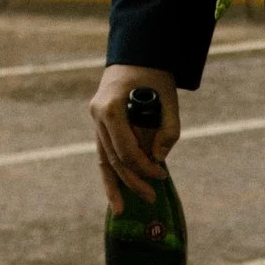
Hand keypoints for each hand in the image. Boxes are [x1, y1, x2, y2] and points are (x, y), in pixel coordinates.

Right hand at [90, 63, 178, 212]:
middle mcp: (98, 115)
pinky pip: (102, 154)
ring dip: (115, 185)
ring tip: (123, 209)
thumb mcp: (169, 100)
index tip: (162, 174)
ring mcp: (95, 119)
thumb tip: (159, 159)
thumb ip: (169, 130)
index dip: (144, 167)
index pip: (126, 150)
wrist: (138, 55)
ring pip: (103, 160)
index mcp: (111, 108)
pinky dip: (108, 175)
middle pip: (114, 158)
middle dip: (133, 180)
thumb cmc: (155, 76)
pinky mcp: (99, 124)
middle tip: (151, 198)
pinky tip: (114, 196)